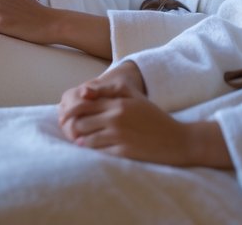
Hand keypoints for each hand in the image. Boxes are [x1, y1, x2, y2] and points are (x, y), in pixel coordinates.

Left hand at [57, 72, 227, 166]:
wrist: (177, 140)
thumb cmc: (154, 117)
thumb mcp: (136, 97)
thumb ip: (111, 90)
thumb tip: (84, 92)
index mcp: (118, 102)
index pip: (83, 104)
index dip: (69, 111)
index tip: (64, 117)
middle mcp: (116, 117)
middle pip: (80, 122)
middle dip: (71, 127)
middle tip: (67, 130)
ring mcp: (119, 135)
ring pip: (86, 138)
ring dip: (79, 140)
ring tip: (77, 140)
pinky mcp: (123, 152)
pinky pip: (98, 152)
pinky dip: (91, 150)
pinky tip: (90, 149)